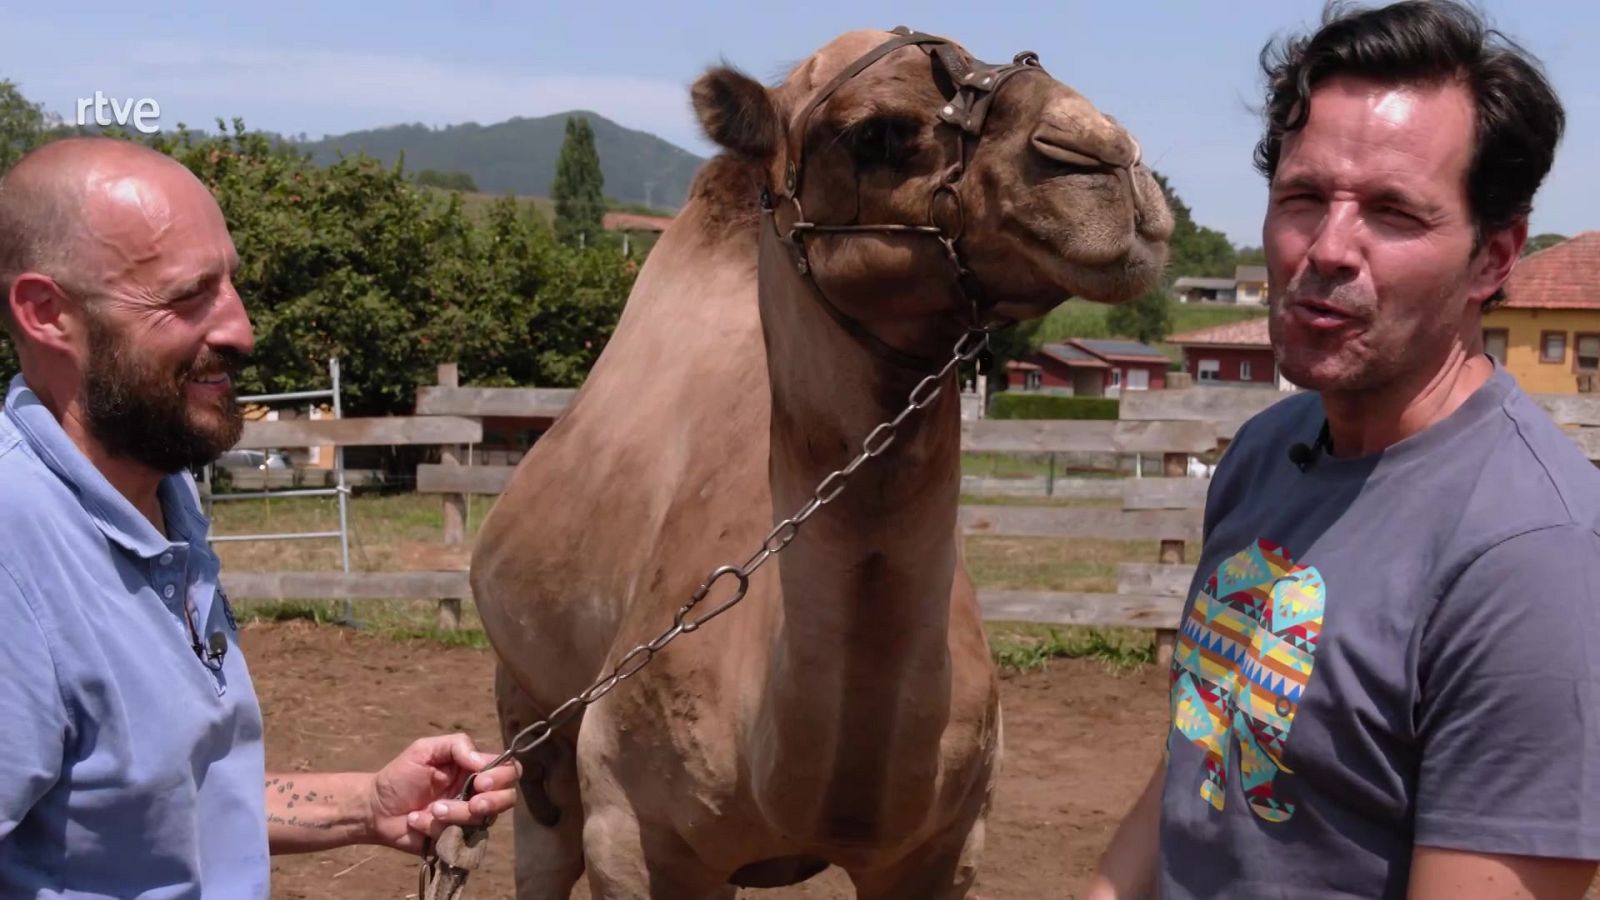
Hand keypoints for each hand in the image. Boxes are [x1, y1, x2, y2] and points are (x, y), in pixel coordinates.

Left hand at [365, 733, 521, 852]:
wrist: (375, 809)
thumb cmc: (399, 776)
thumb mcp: (425, 749)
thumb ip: (457, 746)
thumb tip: (482, 763)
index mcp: (473, 769)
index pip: (508, 770)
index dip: (501, 777)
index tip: (480, 781)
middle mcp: (476, 794)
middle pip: (507, 798)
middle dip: (491, 801)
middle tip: (472, 802)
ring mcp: (467, 819)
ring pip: (483, 821)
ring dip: (457, 814)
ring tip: (431, 810)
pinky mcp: (454, 840)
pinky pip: (459, 839)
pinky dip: (437, 829)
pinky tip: (419, 821)